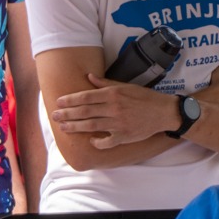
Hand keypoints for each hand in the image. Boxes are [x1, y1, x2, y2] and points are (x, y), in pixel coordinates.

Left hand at [52, 77, 177, 148]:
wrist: (163, 112)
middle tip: (54, 116)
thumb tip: (89, 77)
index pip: (86, 96)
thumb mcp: (126, 86)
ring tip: (63, 127)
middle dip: (67, 114)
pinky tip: (90, 140)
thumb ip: (106, 84)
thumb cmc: (144, 97)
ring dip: (75, 127)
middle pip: (85, 111)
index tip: (59, 101)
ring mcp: (118, 124)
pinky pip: (107, 141)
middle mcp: (114, 108)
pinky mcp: (124, 136)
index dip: (71, 100)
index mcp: (113, 94)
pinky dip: (97, 142)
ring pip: (91, 126)